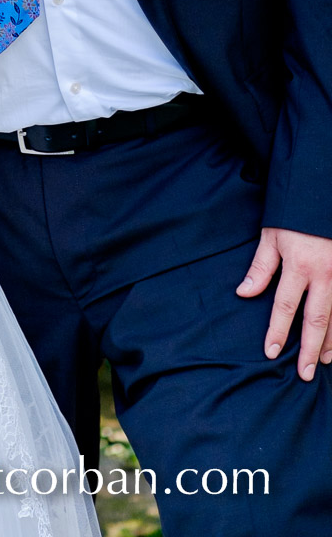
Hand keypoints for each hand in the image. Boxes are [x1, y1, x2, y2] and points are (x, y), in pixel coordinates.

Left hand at [237, 226, 331, 379]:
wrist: (323, 193)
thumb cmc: (294, 215)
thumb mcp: (273, 236)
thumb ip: (261, 267)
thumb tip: (244, 293)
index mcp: (300, 265)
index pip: (286, 306)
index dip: (277, 331)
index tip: (271, 352)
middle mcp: (325, 275)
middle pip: (316, 319)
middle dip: (309, 349)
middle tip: (304, 374)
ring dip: (330, 342)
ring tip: (323, 362)